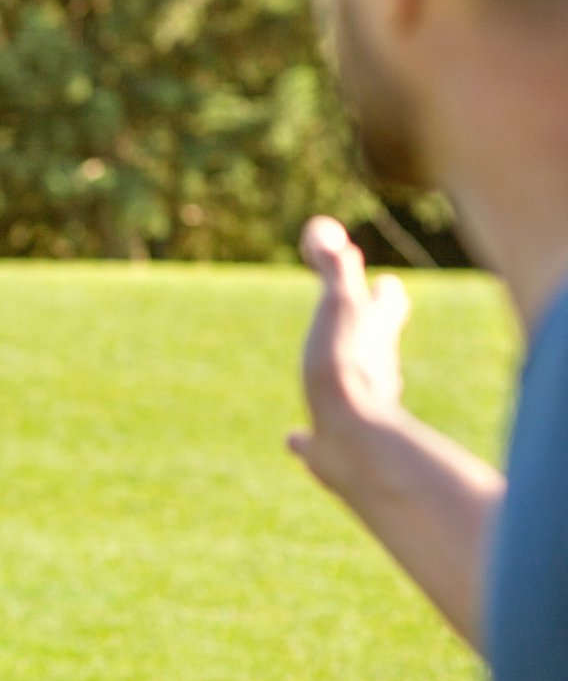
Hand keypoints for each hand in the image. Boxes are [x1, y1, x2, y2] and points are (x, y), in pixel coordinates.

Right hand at [287, 216, 411, 488]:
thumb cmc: (347, 367)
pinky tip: (295, 441)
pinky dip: (306, 437)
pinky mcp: (330, 447)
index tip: (385, 285)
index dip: (384, 296)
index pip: (385, 309)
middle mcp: (372, 377)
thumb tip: (326, 232)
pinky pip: (316, 440)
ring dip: (345, 387)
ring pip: (352, 397)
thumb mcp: (339, 306)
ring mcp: (353, 414)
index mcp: (375, 341)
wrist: (352, 440)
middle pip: (375, 351)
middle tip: (362, 330)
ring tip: (329, 386)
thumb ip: (335, 269)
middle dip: (370, 340)